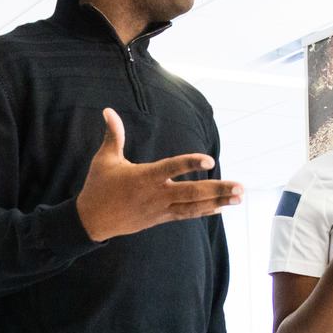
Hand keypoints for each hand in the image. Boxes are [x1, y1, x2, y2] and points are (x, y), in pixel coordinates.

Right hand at [75, 108, 243, 241]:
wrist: (91, 221)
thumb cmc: (98, 187)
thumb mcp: (104, 159)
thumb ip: (113, 135)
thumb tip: (108, 110)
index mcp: (144, 177)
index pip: (171, 168)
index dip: (190, 163)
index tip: (210, 160)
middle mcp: (156, 194)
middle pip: (192, 192)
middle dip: (218, 189)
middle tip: (241, 187)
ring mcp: (160, 208)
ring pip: (194, 206)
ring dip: (218, 201)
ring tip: (240, 197)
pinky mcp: (161, 217)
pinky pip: (187, 213)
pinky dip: (205, 210)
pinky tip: (222, 206)